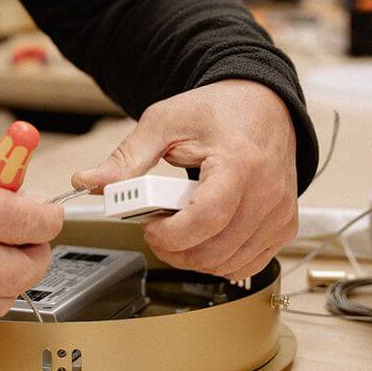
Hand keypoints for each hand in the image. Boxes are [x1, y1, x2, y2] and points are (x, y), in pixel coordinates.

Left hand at [72, 81, 298, 280]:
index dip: (170, 234)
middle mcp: (268, 194)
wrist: (262, 106)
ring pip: (228, 263)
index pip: (206, 219)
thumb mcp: (163, 123)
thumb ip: (126, 158)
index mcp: (239, 163)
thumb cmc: (216, 111)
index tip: (148, 226)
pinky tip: (202, 236)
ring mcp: (279, 214)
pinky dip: (218, 260)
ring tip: (177, 227)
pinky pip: (246, 265)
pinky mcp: (284, 228)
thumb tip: (87, 181)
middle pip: (215, 249)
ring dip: (193, 256)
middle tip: (155, 226)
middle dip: (174, 248)